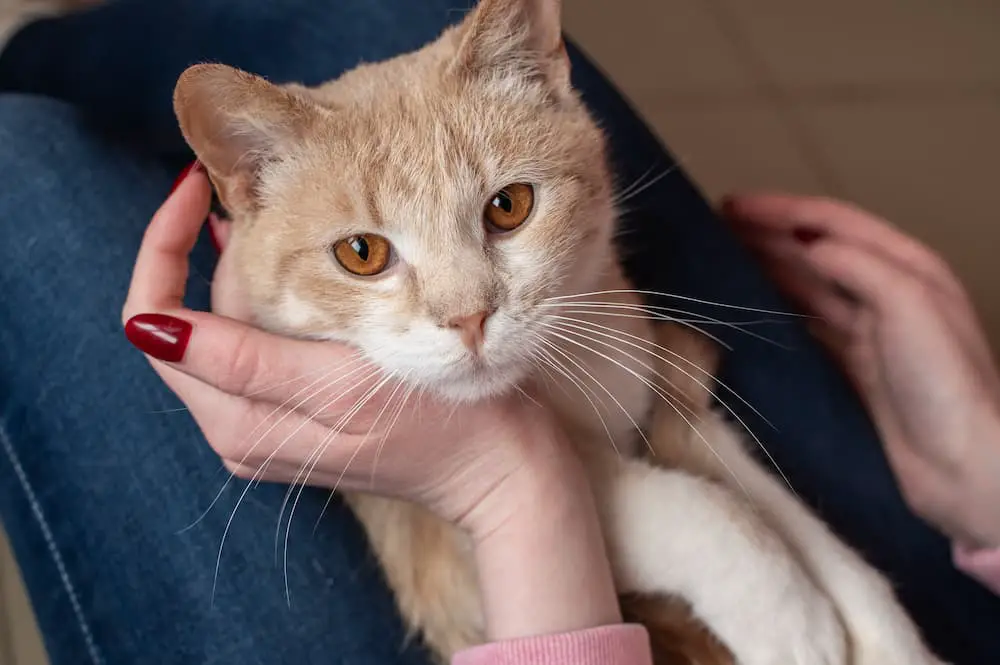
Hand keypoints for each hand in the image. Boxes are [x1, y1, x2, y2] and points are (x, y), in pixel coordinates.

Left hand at [122, 164, 622, 638]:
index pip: (156, 319)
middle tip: (284, 193)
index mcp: (236, 418)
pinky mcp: (302, 413)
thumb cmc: (437, 425)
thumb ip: (244, 360)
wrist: (500, 469)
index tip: (196, 183)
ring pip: (234, 319)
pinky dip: (285, 292)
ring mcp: (270, 420)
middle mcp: (239, 423)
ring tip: (305, 216)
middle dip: (225, 249)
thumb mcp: (338, 385)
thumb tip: (147, 327)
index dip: (163, 246)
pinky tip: (324, 263)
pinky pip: (268, 338)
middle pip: (198, 311)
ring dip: (258, 263)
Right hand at [723, 193, 999, 547]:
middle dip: (768, 233)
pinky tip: (749, 308)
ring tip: (722, 258)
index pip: (835, 222)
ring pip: (807, 286)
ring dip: (767, 267)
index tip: (731, 205)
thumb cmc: (944, 381)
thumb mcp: (909, 305)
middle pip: (818, 250)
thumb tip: (809, 243)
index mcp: (908, 266)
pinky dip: (775, 311)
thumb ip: (858, 266)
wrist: (961, 467)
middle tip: (715, 227)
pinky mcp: (851, 369)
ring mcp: (868, 332)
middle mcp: (887, 291)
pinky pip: (804, 327)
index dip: (782, 210)